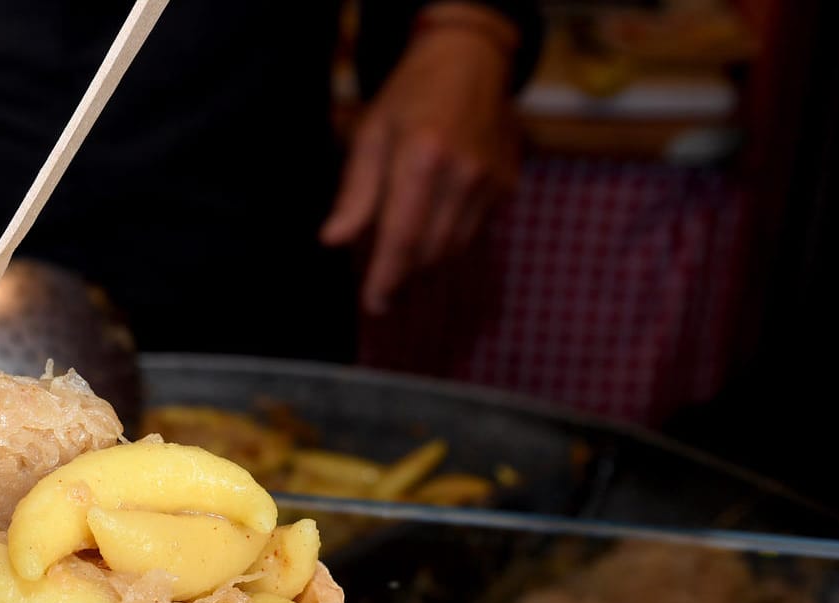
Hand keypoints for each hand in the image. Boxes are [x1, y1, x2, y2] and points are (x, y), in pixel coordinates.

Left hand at [321, 5, 521, 313]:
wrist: (470, 62)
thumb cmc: (410, 97)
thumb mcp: (370, 134)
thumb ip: (355, 192)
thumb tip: (333, 239)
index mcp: (423, 156)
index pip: (402, 236)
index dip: (386, 278)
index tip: (374, 303)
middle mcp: (463, 173)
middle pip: (429, 252)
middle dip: (403, 277)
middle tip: (381, 293)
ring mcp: (490, 181)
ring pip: (452, 249)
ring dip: (424, 265)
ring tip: (399, 265)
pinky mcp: (505, 186)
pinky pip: (472, 233)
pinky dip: (447, 242)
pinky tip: (428, 231)